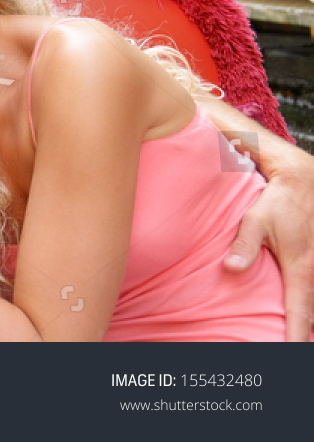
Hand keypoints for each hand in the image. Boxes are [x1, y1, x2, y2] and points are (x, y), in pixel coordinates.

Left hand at [225, 144, 313, 340]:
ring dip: (310, 321)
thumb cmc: (277, 203)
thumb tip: (231, 269)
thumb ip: (244, 245)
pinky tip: (306, 320)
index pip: (300, 310)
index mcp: (301, 267)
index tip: (292, 353)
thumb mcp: (256, 220)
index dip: (297, 335)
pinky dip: (310, 306)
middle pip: (313, 313)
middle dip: (307, 335)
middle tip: (294, 353)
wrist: (304, 182)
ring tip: (299, 341)